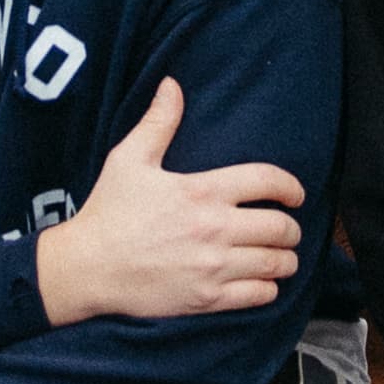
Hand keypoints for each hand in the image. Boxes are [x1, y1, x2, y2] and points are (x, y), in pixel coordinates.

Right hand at [33, 78, 303, 324]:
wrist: (86, 269)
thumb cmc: (108, 213)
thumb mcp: (128, 160)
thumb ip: (158, 122)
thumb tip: (172, 85)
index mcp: (202, 191)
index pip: (267, 181)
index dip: (291, 186)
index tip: (296, 194)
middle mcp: (215, 229)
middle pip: (281, 227)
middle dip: (292, 228)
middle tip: (287, 229)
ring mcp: (213, 267)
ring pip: (277, 264)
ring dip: (286, 259)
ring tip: (281, 256)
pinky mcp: (207, 299)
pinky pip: (259, 295)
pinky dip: (269, 289)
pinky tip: (263, 282)